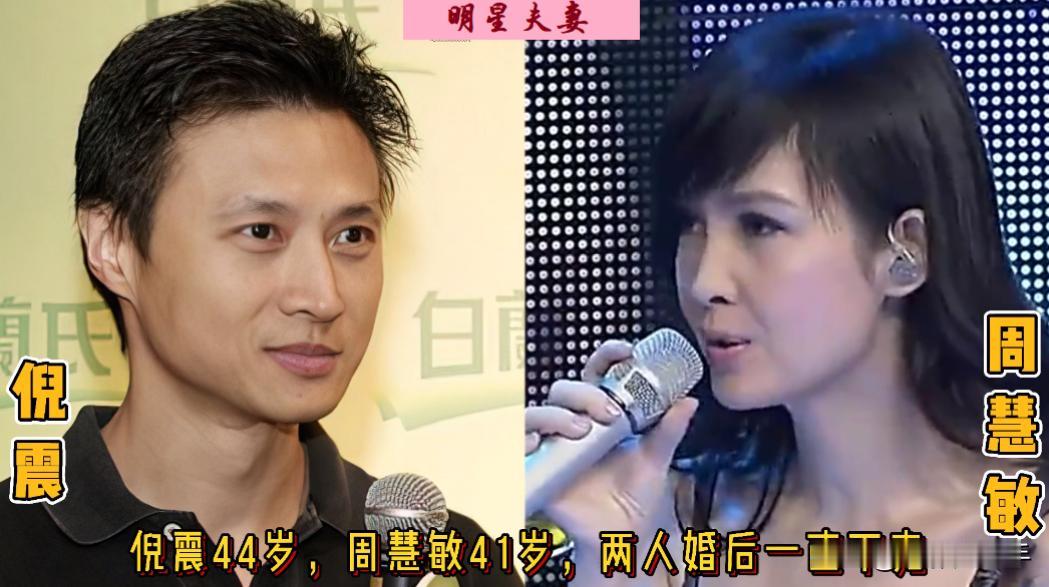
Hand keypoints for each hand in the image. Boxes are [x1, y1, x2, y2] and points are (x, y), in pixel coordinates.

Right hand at [524, 339, 698, 550]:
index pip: (597, 374)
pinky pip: (517, 445)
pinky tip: (536, 442)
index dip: (607, 356)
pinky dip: (521, 438)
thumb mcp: (656, 460)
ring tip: (580, 430)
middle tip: (610, 414)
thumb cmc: (634, 498)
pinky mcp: (538, 468)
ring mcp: (553, 445)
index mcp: (602, 415)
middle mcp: (574, 425)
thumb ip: (669, 430)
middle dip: (584, 393)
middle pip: (564, 389)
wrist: (622, 537)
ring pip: (537, 411)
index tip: (626, 351)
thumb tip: (689, 401)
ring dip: (555, 414)